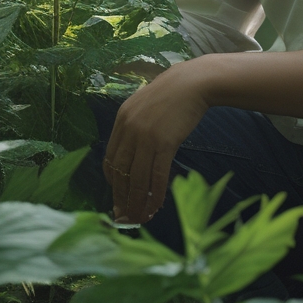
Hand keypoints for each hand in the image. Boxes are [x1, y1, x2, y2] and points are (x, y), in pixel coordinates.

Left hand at [102, 57, 212, 224]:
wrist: (192, 83)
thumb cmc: (170, 95)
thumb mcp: (142, 106)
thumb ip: (133, 127)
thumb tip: (131, 156)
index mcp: (121, 120)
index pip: (110, 158)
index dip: (112, 181)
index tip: (118, 196)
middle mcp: (129, 129)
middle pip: (120, 172)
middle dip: (121, 198)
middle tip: (123, 217)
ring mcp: (146, 137)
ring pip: (137, 179)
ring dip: (137, 203)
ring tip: (138, 219)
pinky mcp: (165, 143)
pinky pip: (157, 176)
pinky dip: (156, 195)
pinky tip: (156, 207)